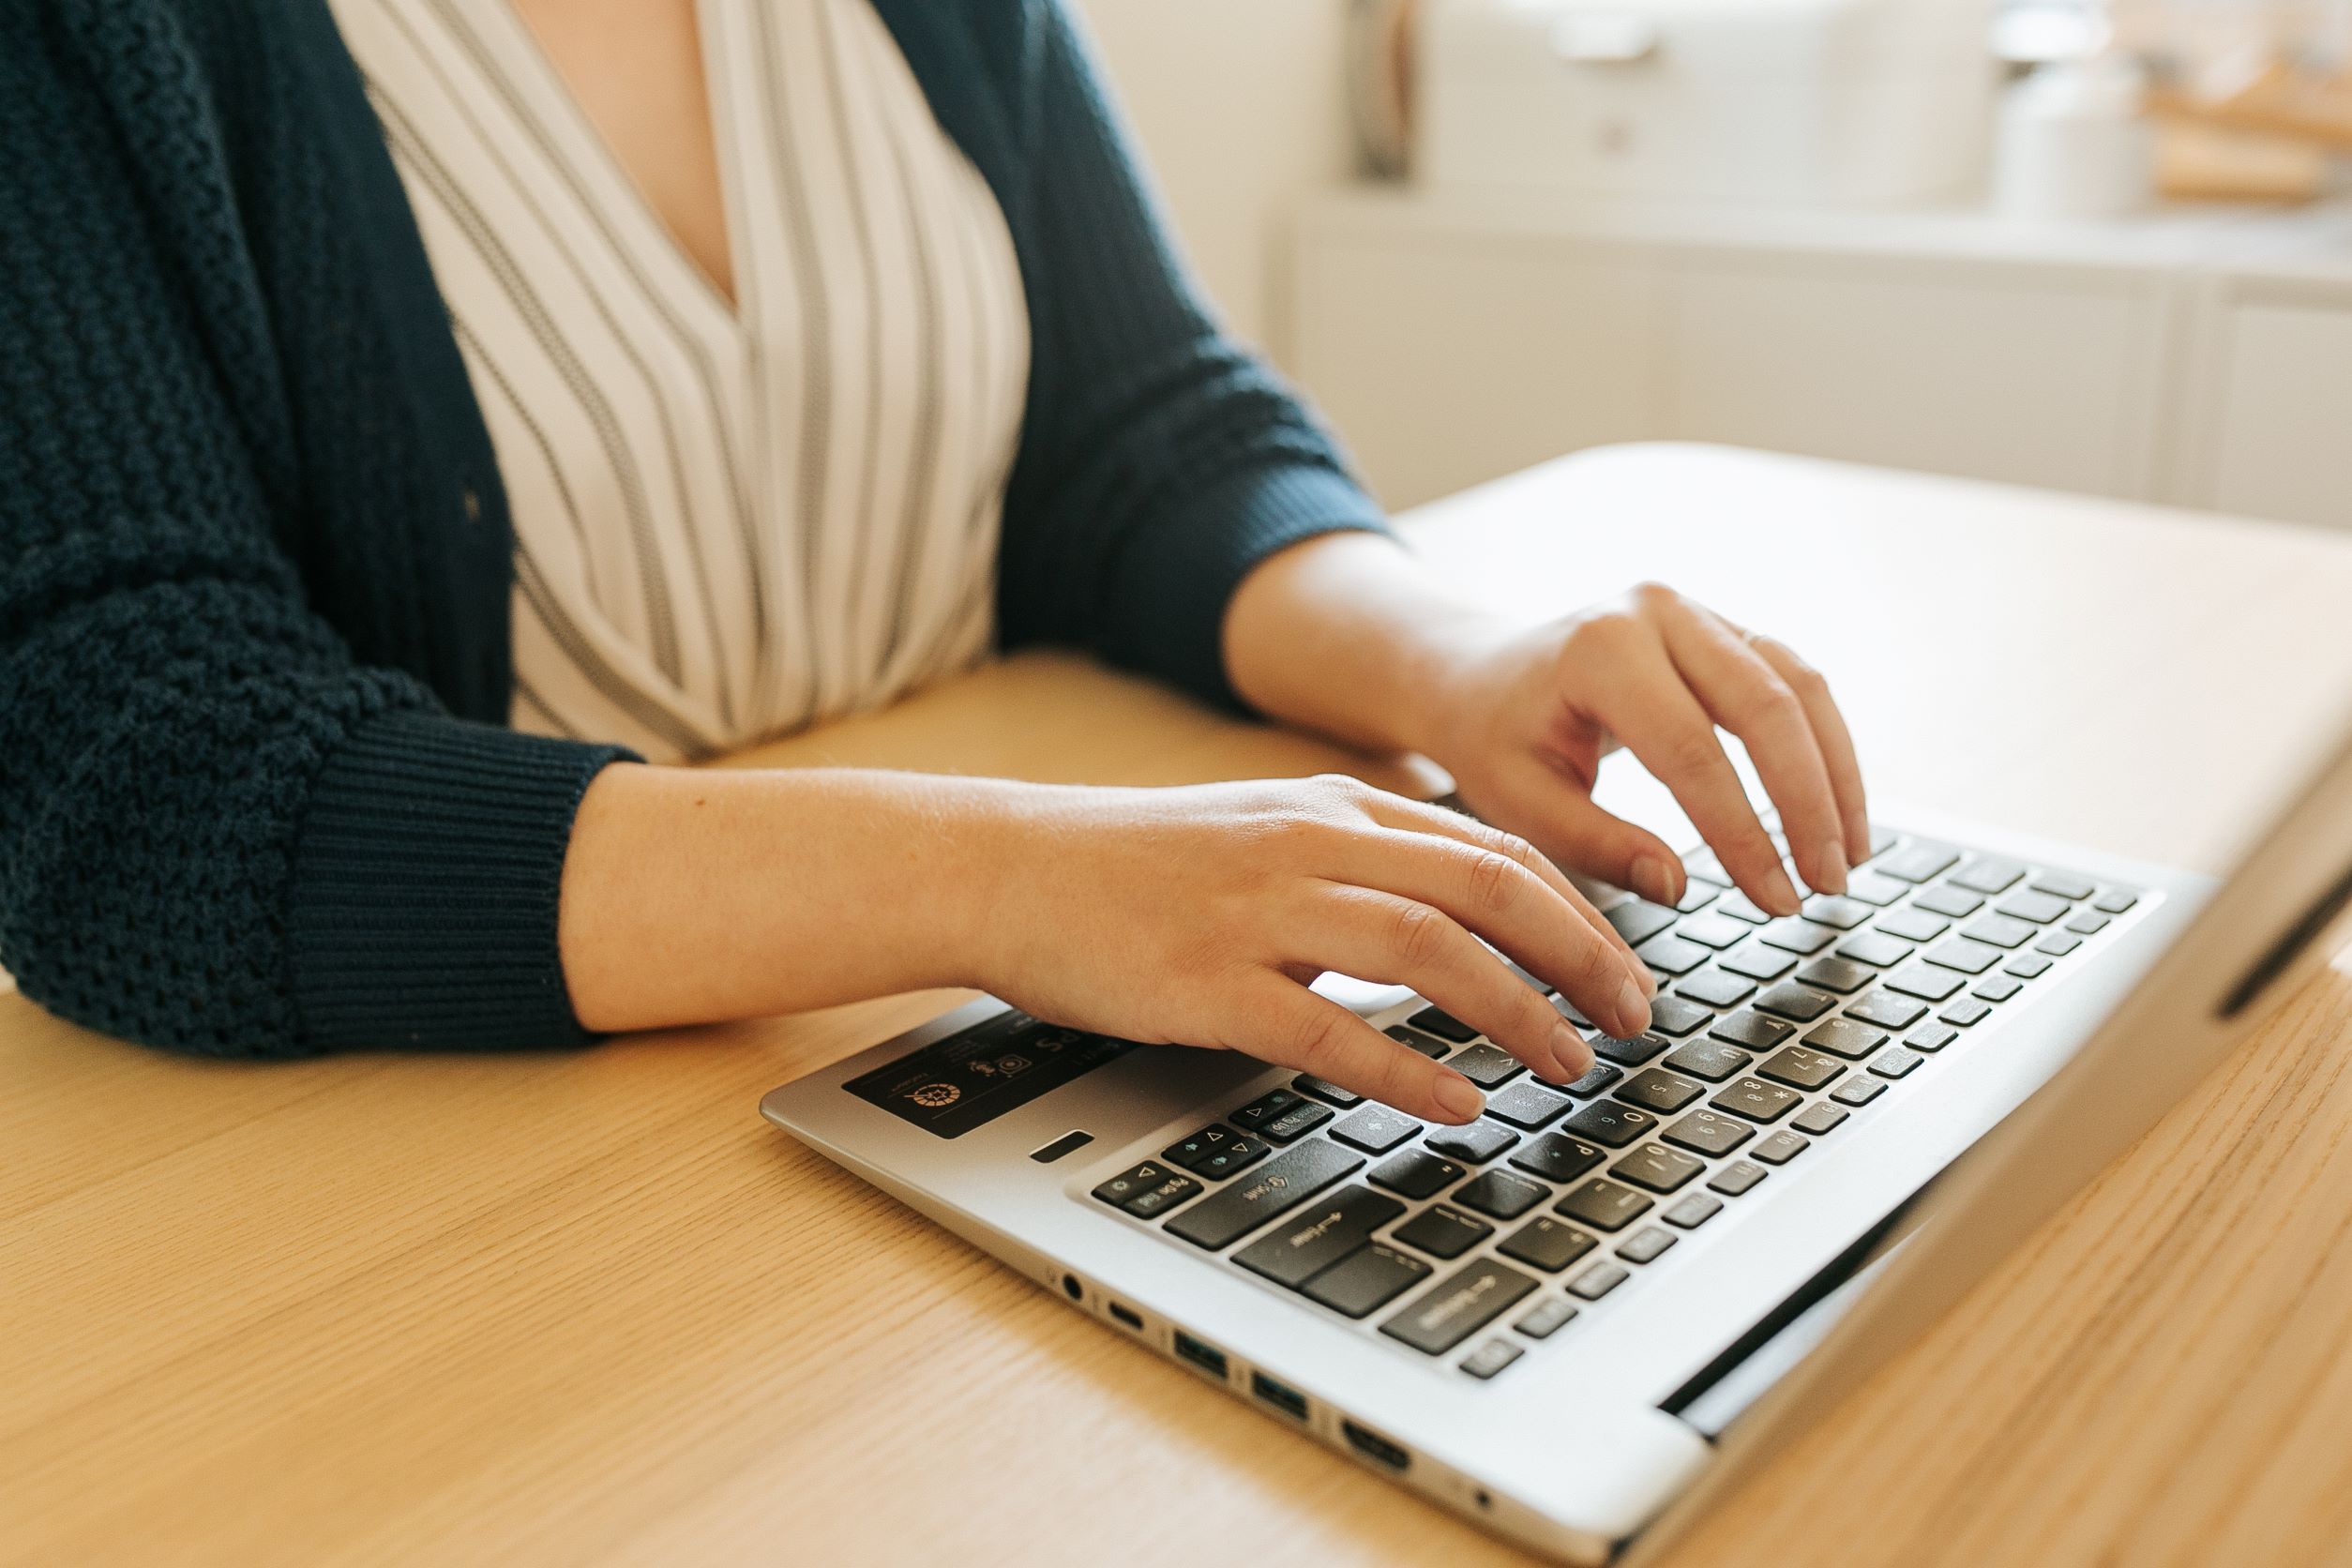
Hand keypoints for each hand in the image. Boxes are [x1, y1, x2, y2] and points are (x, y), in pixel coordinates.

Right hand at [959, 775, 1656, 1121]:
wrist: (1014, 868)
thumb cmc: (1140, 865)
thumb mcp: (1267, 831)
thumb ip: (1361, 860)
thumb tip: (1464, 912)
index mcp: (1336, 810)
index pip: (1494, 851)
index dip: (1580, 913)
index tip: (1627, 969)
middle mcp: (1311, 847)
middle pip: (1487, 889)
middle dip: (1581, 958)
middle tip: (1633, 1021)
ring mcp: (1261, 914)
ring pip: (1430, 951)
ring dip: (1518, 1012)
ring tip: (1568, 1064)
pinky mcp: (1210, 984)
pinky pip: (1331, 1028)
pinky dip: (1409, 1068)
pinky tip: (1459, 1103)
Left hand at [1420, 583, 1870, 917]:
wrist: (1481, 673)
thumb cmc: (1496, 739)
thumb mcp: (1519, 801)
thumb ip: (1595, 845)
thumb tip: (1678, 886)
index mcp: (1599, 651)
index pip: (1692, 751)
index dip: (1744, 832)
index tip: (1777, 899)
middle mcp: (1658, 614)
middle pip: (1766, 706)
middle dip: (1808, 805)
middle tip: (1827, 886)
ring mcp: (1698, 612)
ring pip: (1800, 685)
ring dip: (1835, 774)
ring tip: (1850, 857)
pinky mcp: (1724, 628)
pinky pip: (1796, 680)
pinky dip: (1826, 747)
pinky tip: (1837, 811)